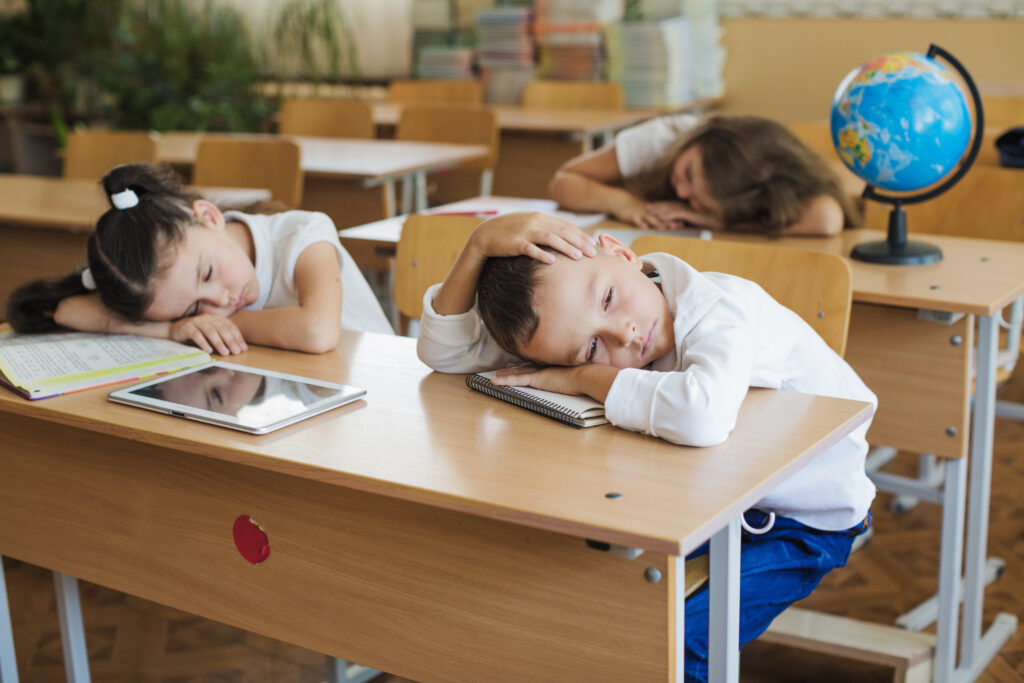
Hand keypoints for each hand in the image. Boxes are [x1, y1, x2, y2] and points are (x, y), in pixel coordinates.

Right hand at [170, 314, 247, 354]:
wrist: (175, 330)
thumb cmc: (197, 334)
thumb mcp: (211, 335)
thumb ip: (222, 339)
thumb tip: (238, 350)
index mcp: (216, 319)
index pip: (230, 326)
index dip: (238, 337)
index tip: (243, 348)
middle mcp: (208, 318)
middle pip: (222, 329)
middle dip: (230, 341)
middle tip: (236, 352)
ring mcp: (197, 322)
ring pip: (210, 331)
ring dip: (219, 342)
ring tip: (225, 353)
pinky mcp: (187, 327)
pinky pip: (196, 335)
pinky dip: (203, 343)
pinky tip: (208, 351)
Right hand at [469, 212, 596, 263]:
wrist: (485, 235)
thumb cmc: (511, 231)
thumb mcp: (532, 223)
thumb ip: (552, 224)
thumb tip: (573, 225)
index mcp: (540, 217)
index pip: (565, 226)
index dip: (581, 235)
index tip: (593, 244)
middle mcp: (535, 222)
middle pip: (562, 232)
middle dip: (579, 242)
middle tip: (592, 253)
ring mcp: (524, 232)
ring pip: (549, 238)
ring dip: (565, 247)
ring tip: (578, 257)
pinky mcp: (515, 243)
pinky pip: (530, 248)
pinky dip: (541, 254)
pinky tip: (552, 261)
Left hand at [492, 364, 584, 394]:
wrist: (585, 375)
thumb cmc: (585, 377)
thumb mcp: (579, 376)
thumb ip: (575, 377)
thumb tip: (582, 379)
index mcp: (553, 366)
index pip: (536, 365)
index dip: (526, 364)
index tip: (519, 364)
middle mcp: (543, 366)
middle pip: (524, 367)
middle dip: (513, 368)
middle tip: (504, 368)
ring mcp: (538, 372)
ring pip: (517, 373)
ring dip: (505, 374)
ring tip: (495, 375)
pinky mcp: (535, 379)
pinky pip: (515, 380)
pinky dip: (504, 380)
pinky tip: (494, 382)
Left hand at [640, 200, 721, 230]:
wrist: (724, 224)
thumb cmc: (713, 226)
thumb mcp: (698, 223)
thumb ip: (689, 221)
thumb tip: (680, 225)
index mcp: (689, 209)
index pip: (673, 206)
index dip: (662, 206)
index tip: (652, 206)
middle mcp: (689, 208)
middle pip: (671, 206)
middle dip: (659, 206)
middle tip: (647, 207)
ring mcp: (691, 211)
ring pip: (673, 209)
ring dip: (661, 209)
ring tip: (650, 210)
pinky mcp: (694, 215)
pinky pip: (680, 214)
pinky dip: (670, 214)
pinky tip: (662, 216)